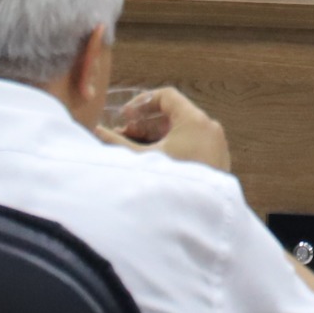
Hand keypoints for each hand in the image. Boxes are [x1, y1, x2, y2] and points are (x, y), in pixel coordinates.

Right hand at [102, 88, 231, 172]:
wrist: (196, 216)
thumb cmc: (170, 182)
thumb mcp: (140, 159)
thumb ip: (116, 142)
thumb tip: (96, 131)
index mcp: (196, 120)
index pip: (167, 96)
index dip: (142, 102)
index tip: (124, 116)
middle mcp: (210, 128)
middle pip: (174, 114)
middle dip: (145, 123)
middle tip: (123, 135)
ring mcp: (216, 145)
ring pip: (182, 131)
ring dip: (156, 137)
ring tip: (134, 150)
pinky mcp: (217, 161)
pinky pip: (193, 145)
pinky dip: (172, 147)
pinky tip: (153, 162)